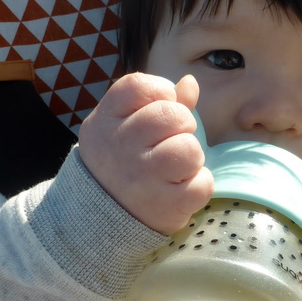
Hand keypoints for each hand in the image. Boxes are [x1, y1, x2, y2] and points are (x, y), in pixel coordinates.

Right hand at [77, 73, 213, 233]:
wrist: (99, 218)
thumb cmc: (121, 163)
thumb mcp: (124, 127)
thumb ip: (158, 102)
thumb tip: (189, 82)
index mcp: (106, 121)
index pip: (141, 86)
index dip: (161, 92)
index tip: (160, 109)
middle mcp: (120, 147)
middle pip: (171, 115)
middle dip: (182, 125)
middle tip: (172, 141)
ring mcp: (142, 178)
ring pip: (189, 148)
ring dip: (192, 156)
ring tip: (178, 167)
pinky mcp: (165, 205)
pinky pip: (202, 183)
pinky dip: (200, 185)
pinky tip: (183, 188)